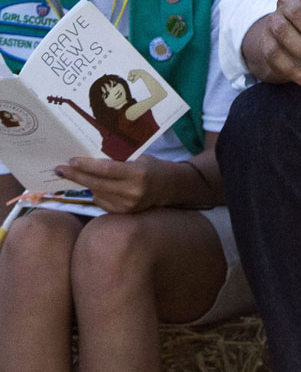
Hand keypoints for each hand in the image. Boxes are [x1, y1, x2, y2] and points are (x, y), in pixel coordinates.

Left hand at [56, 155, 171, 212]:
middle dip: (76, 175)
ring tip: (78, 174)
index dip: (86, 165)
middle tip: (59, 169)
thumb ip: (116, 161)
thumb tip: (87, 158)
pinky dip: (97, 192)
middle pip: (96, 183)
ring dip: (86, 183)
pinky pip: (101, 201)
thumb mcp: (137, 159)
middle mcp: (133, 191)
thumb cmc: (151, 167)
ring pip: (96, 192)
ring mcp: (128, 204)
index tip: (70, 160)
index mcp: (138, 173)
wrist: (170, 187)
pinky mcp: (124, 212)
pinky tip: (101, 186)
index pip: (106, 169)